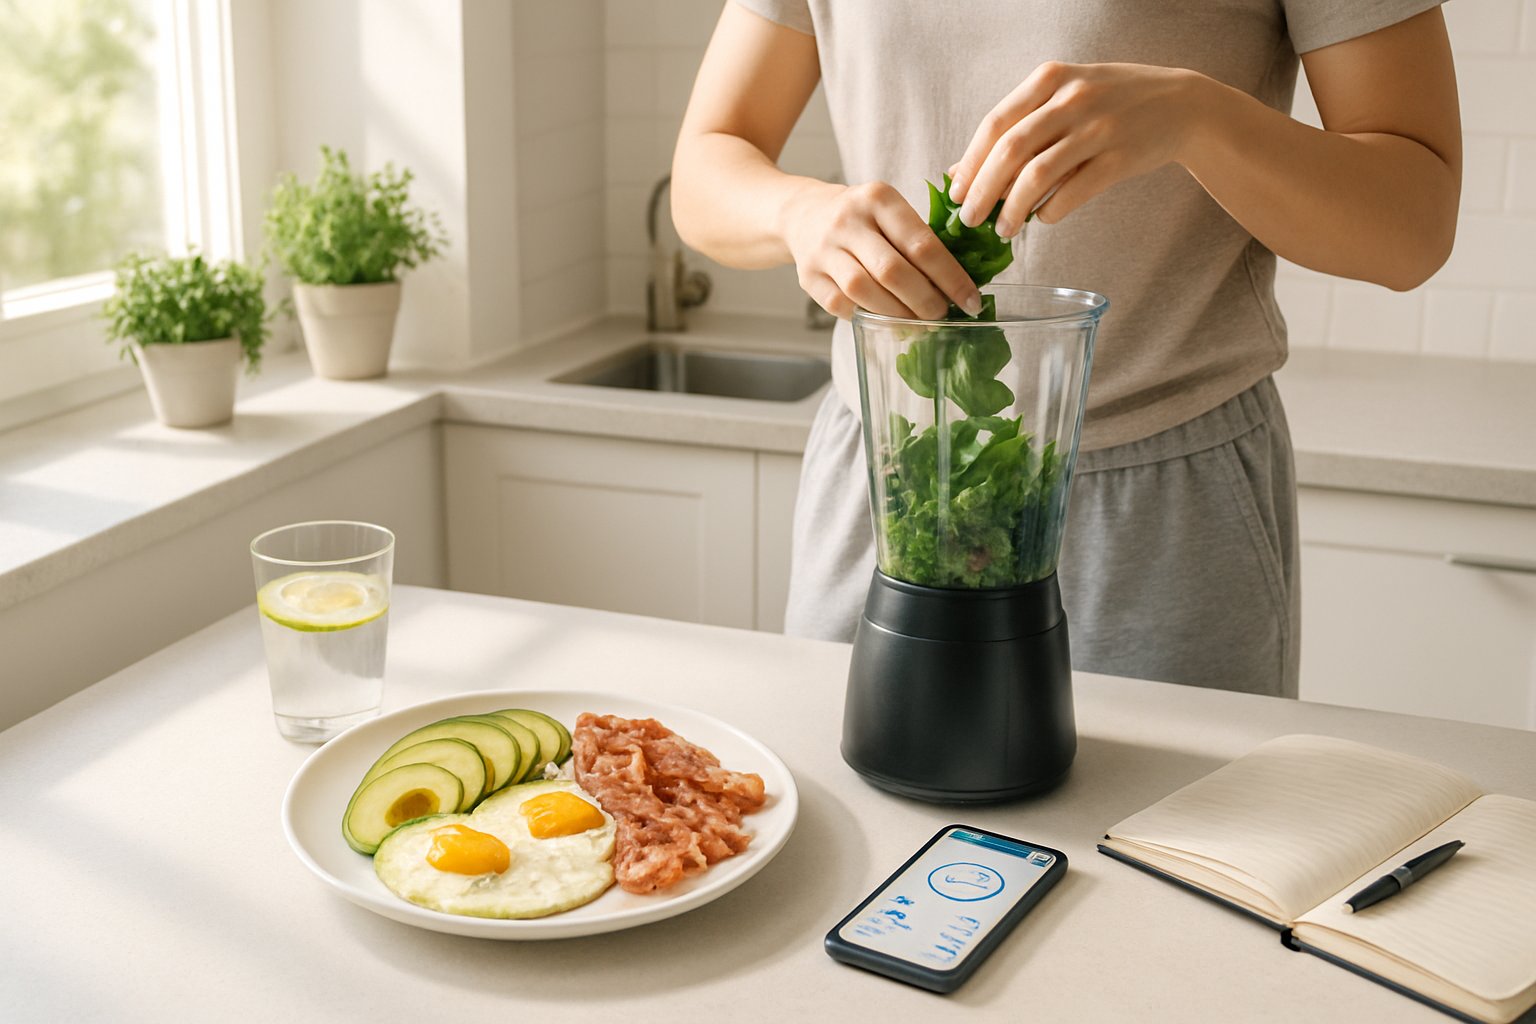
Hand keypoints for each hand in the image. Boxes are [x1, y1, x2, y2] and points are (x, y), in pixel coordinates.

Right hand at [779, 180, 982, 320]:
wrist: (803, 214)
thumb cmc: (863, 218)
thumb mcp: (890, 209)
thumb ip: (920, 238)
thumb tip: (961, 285)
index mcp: (878, 198)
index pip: (922, 244)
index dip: (951, 278)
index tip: (971, 300)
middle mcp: (848, 220)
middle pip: (893, 271)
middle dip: (925, 301)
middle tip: (943, 315)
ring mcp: (824, 249)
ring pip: (865, 291)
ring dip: (898, 314)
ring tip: (918, 322)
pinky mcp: (808, 276)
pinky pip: (842, 305)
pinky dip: (868, 317)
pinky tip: (886, 320)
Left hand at [947, 62, 1204, 234]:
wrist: (1181, 105)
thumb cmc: (1110, 103)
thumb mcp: (1063, 99)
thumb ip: (1017, 128)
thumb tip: (960, 172)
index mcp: (1050, 78)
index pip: (995, 124)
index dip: (970, 163)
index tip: (955, 193)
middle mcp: (1072, 98)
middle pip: (1010, 151)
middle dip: (983, 191)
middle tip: (970, 220)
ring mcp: (1098, 127)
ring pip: (1037, 176)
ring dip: (1012, 210)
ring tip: (1002, 229)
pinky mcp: (1120, 158)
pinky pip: (1071, 193)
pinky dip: (1049, 212)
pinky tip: (1042, 219)